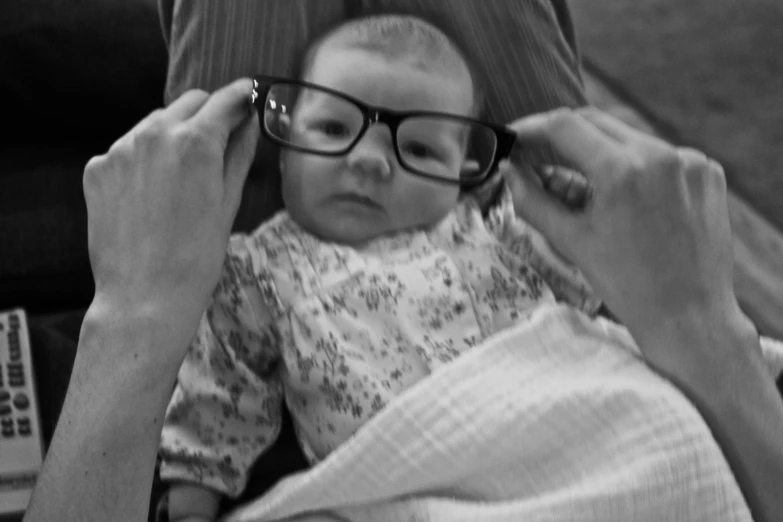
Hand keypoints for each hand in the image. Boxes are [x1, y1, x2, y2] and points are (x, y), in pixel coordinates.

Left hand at [83, 78, 257, 323]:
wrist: (145, 297)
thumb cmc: (197, 257)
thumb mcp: (229, 204)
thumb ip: (239, 154)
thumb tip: (249, 123)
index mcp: (196, 142)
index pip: (225, 100)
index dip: (242, 97)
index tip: (249, 97)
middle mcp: (154, 134)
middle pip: (190, 102)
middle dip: (209, 114)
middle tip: (220, 142)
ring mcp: (120, 150)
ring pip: (156, 123)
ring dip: (174, 135)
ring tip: (182, 177)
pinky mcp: (97, 168)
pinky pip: (128, 148)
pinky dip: (144, 159)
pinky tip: (151, 194)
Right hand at [502, 107, 743, 373]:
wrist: (689, 317)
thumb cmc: (627, 286)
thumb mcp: (571, 241)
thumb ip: (533, 200)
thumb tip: (509, 170)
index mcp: (623, 171)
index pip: (565, 126)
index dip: (532, 128)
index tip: (515, 137)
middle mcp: (661, 155)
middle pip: (596, 122)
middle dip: (562, 137)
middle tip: (538, 157)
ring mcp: (690, 161)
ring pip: (627, 138)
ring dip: (598, 154)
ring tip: (582, 191)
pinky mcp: (707, 172)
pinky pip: (658, 155)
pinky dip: (634, 168)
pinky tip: (626, 201)